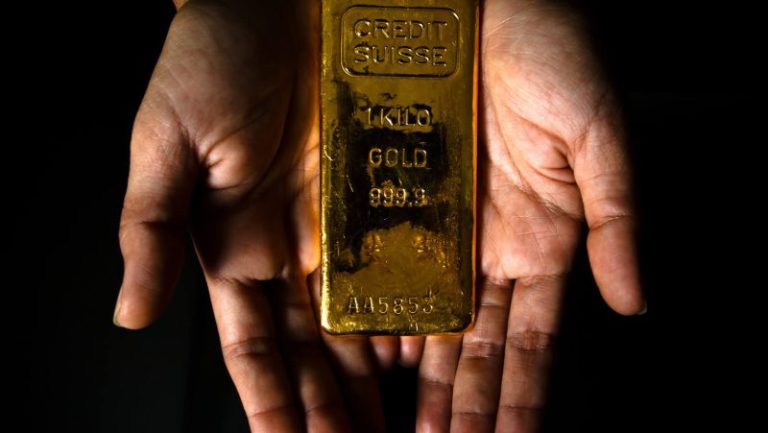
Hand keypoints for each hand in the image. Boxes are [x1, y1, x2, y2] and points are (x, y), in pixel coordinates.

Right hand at [113, 1, 398, 431]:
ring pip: (373, 327)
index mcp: (240, 248)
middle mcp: (301, 250)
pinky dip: (428, 321)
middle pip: (323, 356)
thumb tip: (131, 315)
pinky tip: (442, 365)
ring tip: (414, 432)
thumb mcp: (168, 139)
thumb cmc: (217, 51)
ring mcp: (354, 227)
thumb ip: (147, 229)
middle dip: (340, 413)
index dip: (273, 406)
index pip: (257, 352)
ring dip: (389, 387)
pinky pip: (418, 271)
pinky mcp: (402, 196)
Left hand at [415, 1, 644, 431]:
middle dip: (461, 407)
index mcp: (542, 241)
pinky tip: (363, 364)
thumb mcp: (599, 134)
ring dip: (416, 380)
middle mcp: (489, 247)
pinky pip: (384, 268)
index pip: (530, 342)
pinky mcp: (398, 197)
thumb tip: (637, 303)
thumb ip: (618, 218)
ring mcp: (443, 227)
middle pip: (473, 347)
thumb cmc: (554, 49)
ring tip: (400, 430)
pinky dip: (376, 317)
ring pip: (426, 322)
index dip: (519, 398)